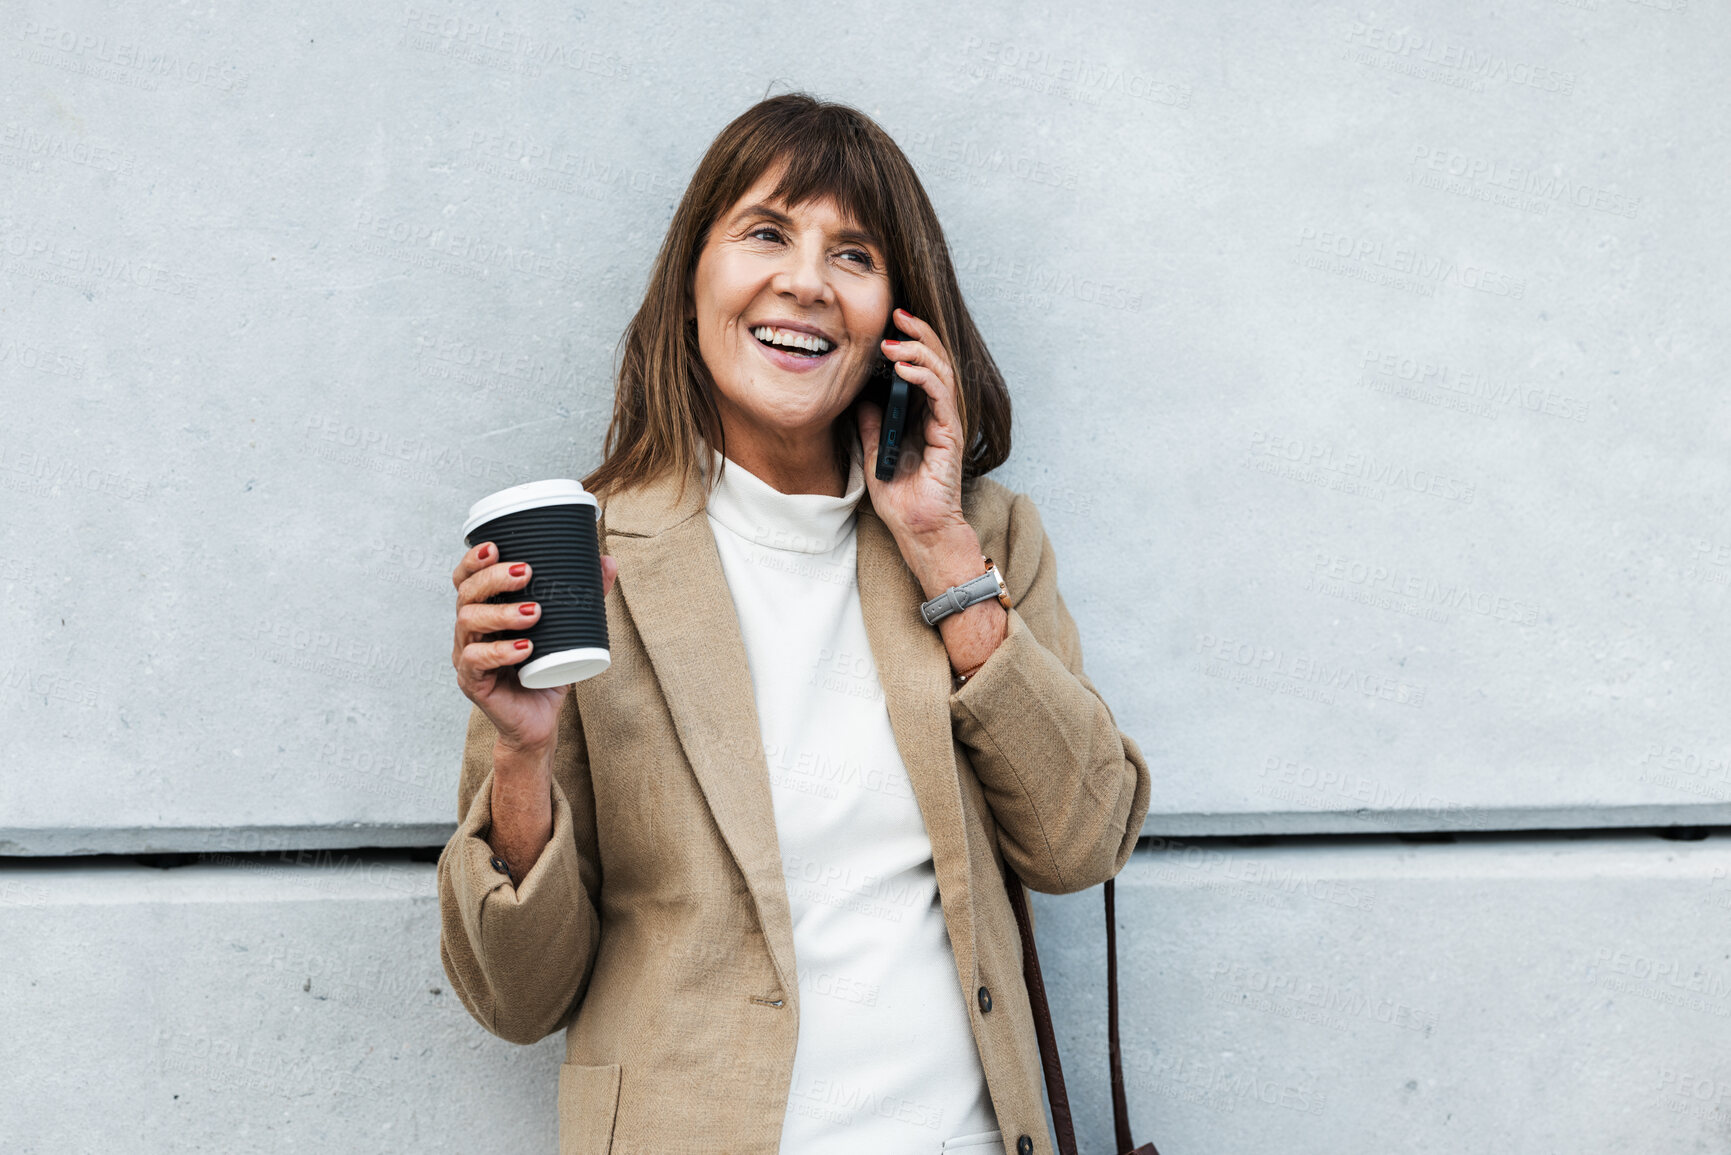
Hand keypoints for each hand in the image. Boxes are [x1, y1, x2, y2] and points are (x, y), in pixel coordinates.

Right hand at [451, 543, 616, 752]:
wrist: (539, 721)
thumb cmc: (545, 672)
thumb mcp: (567, 632)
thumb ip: (585, 598)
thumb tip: (607, 562)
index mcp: (484, 612)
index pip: (467, 579)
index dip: (473, 561)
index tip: (495, 546)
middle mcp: (470, 631)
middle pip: (466, 594)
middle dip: (494, 578)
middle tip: (526, 573)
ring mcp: (467, 656)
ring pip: (468, 622)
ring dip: (501, 613)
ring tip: (534, 613)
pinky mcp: (473, 682)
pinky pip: (476, 661)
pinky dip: (501, 651)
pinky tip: (525, 648)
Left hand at [856, 306, 971, 548]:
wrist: (917, 529)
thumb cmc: (901, 498)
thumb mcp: (875, 453)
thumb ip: (872, 425)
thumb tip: (859, 398)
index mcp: (921, 415)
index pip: (921, 367)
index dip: (909, 342)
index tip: (889, 325)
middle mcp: (936, 414)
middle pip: (935, 360)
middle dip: (918, 333)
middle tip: (898, 315)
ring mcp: (945, 422)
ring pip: (941, 371)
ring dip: (918, 351)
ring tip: (894, 342)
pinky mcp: (949, 434)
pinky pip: (940, 396)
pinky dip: (923, 377)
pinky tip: (903, 369)